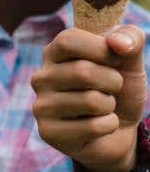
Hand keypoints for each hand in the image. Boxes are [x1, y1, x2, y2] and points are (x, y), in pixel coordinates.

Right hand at [31, 26, 145, 171]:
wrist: (119, 130)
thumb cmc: (119, 89)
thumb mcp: (130, 59)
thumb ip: (130, 38)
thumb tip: (117, 43)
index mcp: (54, 53)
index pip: (67, 40)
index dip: (100, 49)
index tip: (114, 60)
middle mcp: (41, 78)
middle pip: (83, 71)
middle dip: (113, 82)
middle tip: (111, 89)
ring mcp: (41, 106)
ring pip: (91, 101)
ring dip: (110, 105)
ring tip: (103, 108)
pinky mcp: (48, 133)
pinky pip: (93, 127)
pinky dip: (108, 126)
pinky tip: (98, 126)